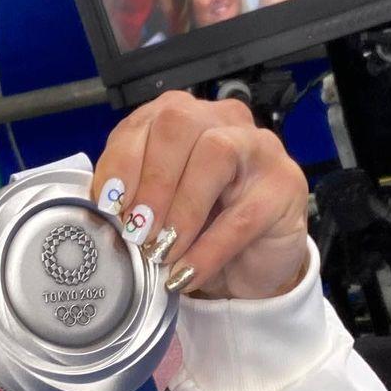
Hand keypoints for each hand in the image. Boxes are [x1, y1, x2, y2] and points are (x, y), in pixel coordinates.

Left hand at [91, 92, 309, 299]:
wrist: (251, 260)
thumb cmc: (199, 225)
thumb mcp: (158, 207)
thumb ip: (132, 196)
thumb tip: (104, 209)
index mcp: (183, 117)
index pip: (146, 121)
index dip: (122, 162)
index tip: (109, 204)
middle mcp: (222, 120)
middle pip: (180, 125)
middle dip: (151, 180)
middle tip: (137, 229)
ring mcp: (259, 147)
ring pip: (215, 155)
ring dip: (181, 209)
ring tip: (161, 251)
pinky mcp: (286, 185)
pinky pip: (242, 215)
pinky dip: (207, 249)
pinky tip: (186, 273)